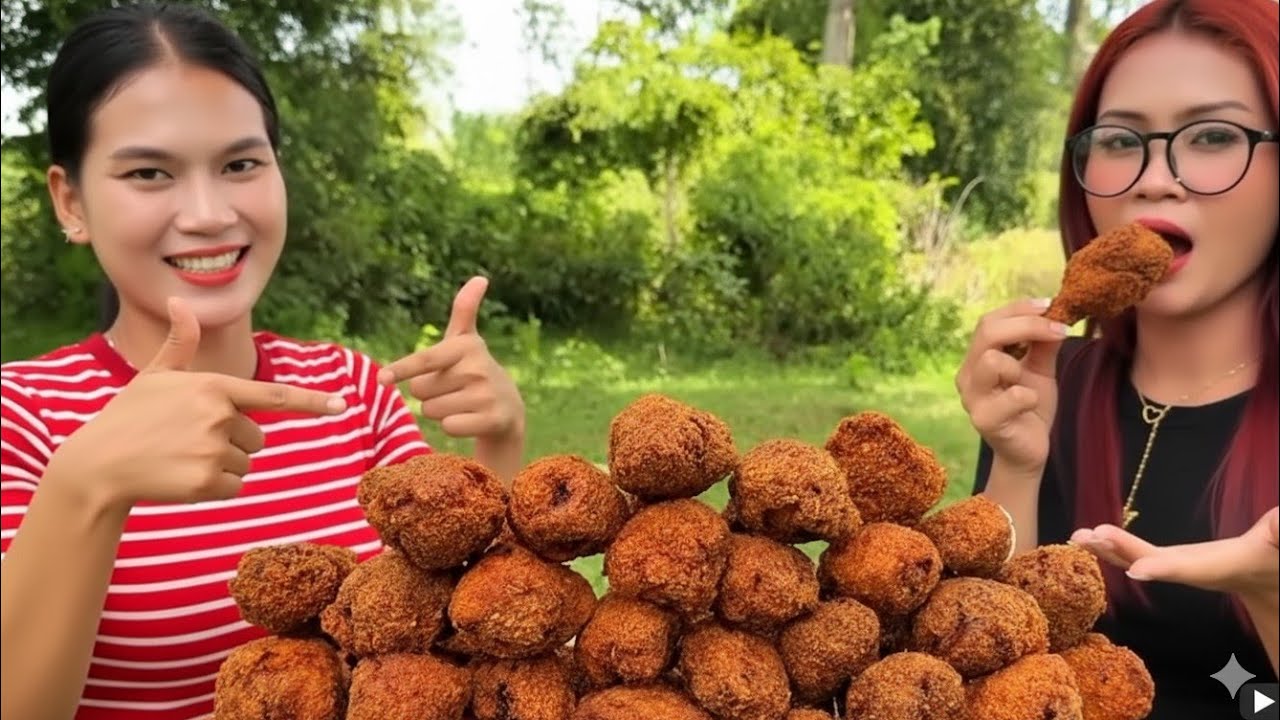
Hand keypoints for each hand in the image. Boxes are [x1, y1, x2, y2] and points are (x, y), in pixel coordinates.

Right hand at [42, 297, 346, 509]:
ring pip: (247, 462)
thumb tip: (179, 301)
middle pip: (258, 436)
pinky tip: (183, 477)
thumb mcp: (155, 376)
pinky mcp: (209, 482)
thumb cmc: (129, 416)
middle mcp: (219, 416)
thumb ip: (179, 343)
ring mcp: (215, 450)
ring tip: (183, 456)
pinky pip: (235, 486)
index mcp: (214, 386)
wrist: (98, 464)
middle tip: (190, 439)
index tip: (341, 405)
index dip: (311, 401)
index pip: (274, 394)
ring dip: (223, 464)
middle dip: (233, 440)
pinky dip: (216, 487)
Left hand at [378, 277, 523, 439]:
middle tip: (451, 389)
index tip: (383, 378)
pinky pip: (449, 426)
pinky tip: (469, 420)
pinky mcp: (492, 419)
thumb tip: (480, 277)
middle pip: (420, 391)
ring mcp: (486, 395)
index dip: (402, 369)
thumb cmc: (473, 370)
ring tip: (461, 404)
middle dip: (428, 393)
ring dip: (439, 411)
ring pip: (432, 411)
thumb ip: (465, 309)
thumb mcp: (466, 341)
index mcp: (466, 346)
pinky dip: (453, 427)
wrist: (508, 407)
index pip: (425, 360)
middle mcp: (478, 368)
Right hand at [954, 298, 1070, 473]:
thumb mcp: (1039, 369)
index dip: (1019, 309)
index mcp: (977, 359)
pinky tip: (1031, 405)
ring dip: (1020, 364)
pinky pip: (1013, 396)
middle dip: (1027, 325)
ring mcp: (972, 398)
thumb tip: (1055, 313)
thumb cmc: (1030, 408)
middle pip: (987, 332)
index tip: (1050, 305)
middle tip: (1058, 331)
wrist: (1028, 451)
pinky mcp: (984, 420)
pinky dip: (1030, 396)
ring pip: (991, 360)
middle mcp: (968, 375)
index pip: (989, 321)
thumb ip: (1043, 344)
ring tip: (1029, 379)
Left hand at [1070, 506, 1279, 597]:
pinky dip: (1113, 545)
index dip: (1164, 568)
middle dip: (1121, 551)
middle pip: (1153, 562)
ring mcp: (1181, 566)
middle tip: (1089, 537)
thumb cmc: (1277, 559)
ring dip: (1107, 549)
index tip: (1136, 570)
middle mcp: (1195, 570)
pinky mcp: (1175, 560)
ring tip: (1078, 537)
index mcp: (1223, 567)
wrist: (1272, 579)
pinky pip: (1138, 553)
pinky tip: (1089, 538)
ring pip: (1139, 558)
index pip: (1191, 569)